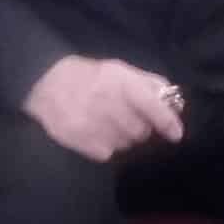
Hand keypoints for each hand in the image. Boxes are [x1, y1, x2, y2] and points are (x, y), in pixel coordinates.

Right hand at [23, 55, 184, 162]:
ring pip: (125, 145)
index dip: (168, 122)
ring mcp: (95, 125)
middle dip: (140, 128)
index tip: (176, 134)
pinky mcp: (82, 142)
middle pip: (141, 132)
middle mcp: (109, 104)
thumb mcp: (119, 70)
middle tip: (127, 119)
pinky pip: (108, 153)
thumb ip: (148, 83)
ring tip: (108, 123)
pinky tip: (95, 131)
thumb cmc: (89, 76)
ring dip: (123, 137)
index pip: (153, 107)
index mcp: (121, 83)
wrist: (47, 84)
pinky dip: (106, 146)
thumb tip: (171, 99)